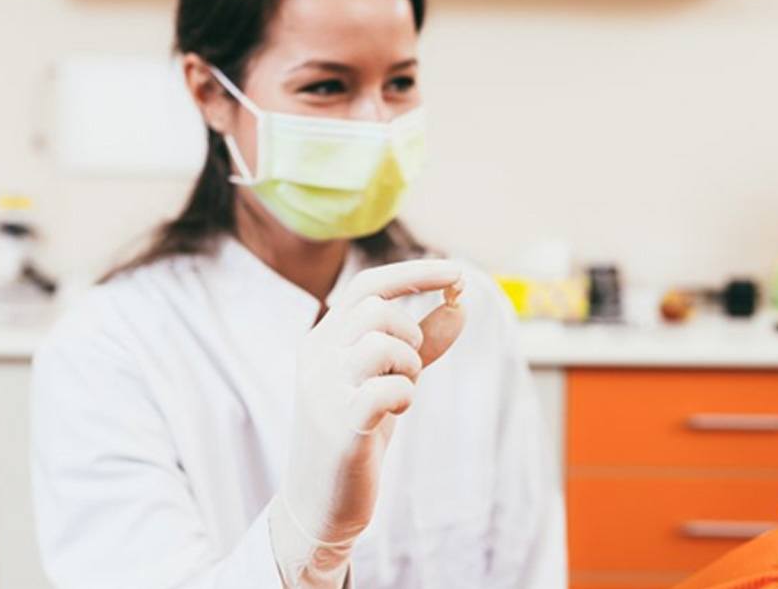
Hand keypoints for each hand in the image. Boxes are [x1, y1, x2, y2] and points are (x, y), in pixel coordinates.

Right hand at [269, 259, 465, 587]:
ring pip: (380, 342)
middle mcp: (316, 356)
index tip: (458, 272)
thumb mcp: (390, 378)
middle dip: (411, 334)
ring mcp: (323, 390)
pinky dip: (404, 396)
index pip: (368, 286)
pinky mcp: (339, 425)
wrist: (320, 503)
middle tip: (411, 369)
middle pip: (377, 309)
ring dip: (409, 365)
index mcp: (323, 339)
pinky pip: (386, 388)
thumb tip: (461, 303)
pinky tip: (395, 413)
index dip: (415, 273)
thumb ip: (424, 342)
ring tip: (402, 392)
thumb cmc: (357, 433)